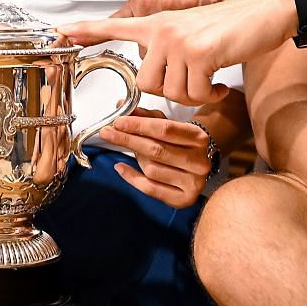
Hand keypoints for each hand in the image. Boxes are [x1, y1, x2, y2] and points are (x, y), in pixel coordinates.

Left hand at [62, 0, 296, 106]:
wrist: (264, 14)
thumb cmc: (228, 29)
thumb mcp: (189, 32)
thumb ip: (166, 48)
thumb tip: (151, 77)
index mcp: (157, 23)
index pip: (114, 25)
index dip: (86, 31)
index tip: (60, 32)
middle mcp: (162, 30)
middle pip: (146, 82)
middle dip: (170, 92)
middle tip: (193, 83)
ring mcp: (179, 41)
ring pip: (170, 92)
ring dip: (193, 95)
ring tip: (209, 82)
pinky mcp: (200, 54)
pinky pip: (194, 94)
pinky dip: (209, 97)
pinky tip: (220, 86)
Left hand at [98, 110, 212, 208]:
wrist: (198, 167)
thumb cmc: (180, 143)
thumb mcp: (167, 125)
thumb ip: (145, 116)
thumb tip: (120, 106)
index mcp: (198, 138)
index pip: (164, 129)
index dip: (138, 125)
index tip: (118, 122)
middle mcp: (199, 161)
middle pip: (156, 150)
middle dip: (128, 140)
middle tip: (107, 133)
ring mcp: (193, 182)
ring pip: (152, 169)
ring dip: (135, 159)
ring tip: (130, 151)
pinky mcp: (184, 199)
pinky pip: (150, 188)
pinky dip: (132, 178)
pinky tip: (121, 167)